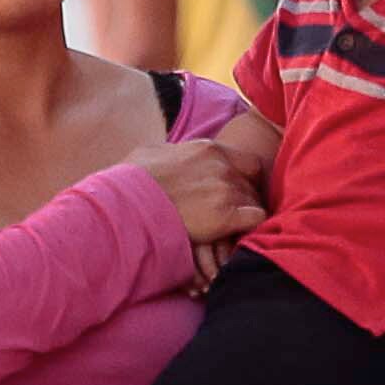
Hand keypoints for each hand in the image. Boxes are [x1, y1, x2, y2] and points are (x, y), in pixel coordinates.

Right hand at [138, 134, 266, 251]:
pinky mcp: (225, 215)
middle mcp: (221, 166)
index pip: (246, 161)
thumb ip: (171, 152)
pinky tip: (238, 235)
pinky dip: (252, 227)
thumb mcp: (150, 154)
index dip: (245, 178)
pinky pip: (257, 218)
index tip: (236, 192)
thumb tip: (170, 154)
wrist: (127, 205)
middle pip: (252, 182)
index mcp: (207, 149)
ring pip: (254, 200)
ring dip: (245, 215)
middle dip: (246, 198)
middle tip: (236, 215)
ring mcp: (225, 190)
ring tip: (233, 230)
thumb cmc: (131, 182)